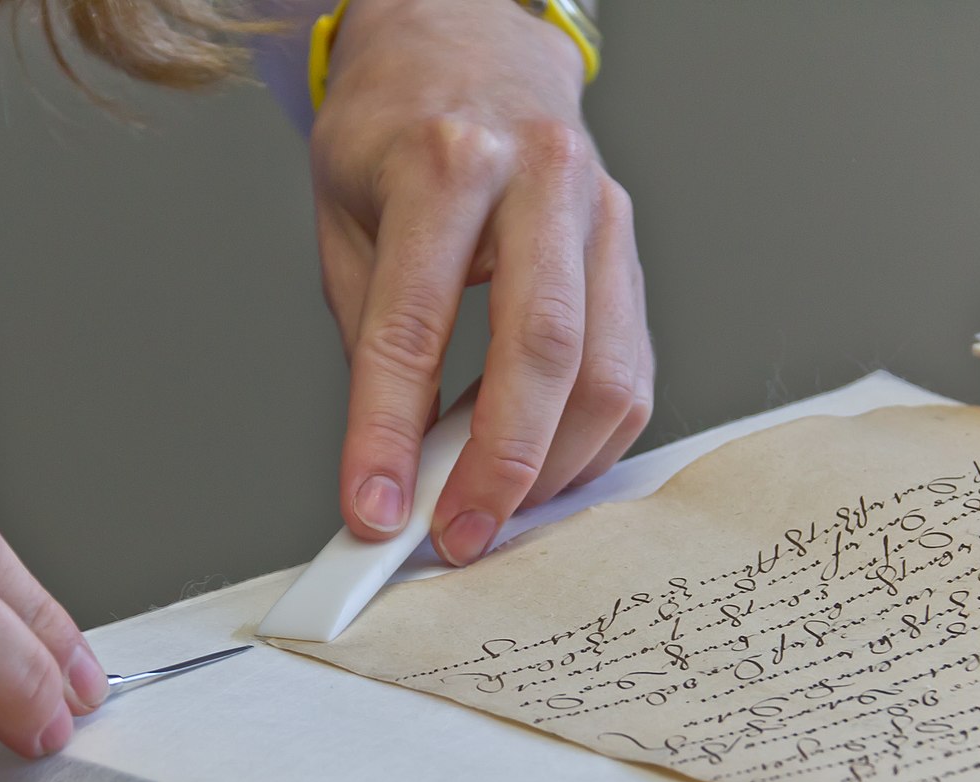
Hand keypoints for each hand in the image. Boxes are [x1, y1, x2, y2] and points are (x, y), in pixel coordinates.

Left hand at [311, 0, 651, 564]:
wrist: (468, 41)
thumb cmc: (395, 128)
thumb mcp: (347, 218)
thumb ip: (375, 339)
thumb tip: (396, 461)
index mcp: (444, 164)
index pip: (413, 326)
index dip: (388, 432)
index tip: (371, 509)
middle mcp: (539, 179)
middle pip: (543, 350)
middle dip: (500, 466)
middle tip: (456, 535)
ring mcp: (601, 211)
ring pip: (607, 368)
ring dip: (554, 464)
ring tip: (495, 509)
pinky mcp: (630, 245)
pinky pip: (631, 364)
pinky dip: (590, 436)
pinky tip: (544, 463)